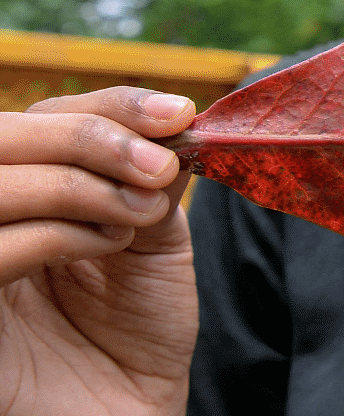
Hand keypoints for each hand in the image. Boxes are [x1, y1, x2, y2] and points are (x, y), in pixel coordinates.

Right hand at [0, 87, 197, 414]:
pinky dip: (55, 232)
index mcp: (29, 187)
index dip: (108, 106)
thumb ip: (151, 177)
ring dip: (79, 184)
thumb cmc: (137, 329)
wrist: (130, 410)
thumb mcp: (156, 237)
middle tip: (158, 167)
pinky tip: (108, 243)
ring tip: (141, 212)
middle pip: (2, 136)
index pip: (44, 116)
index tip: (177, 114)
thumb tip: (170, 118)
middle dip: (91, 137)